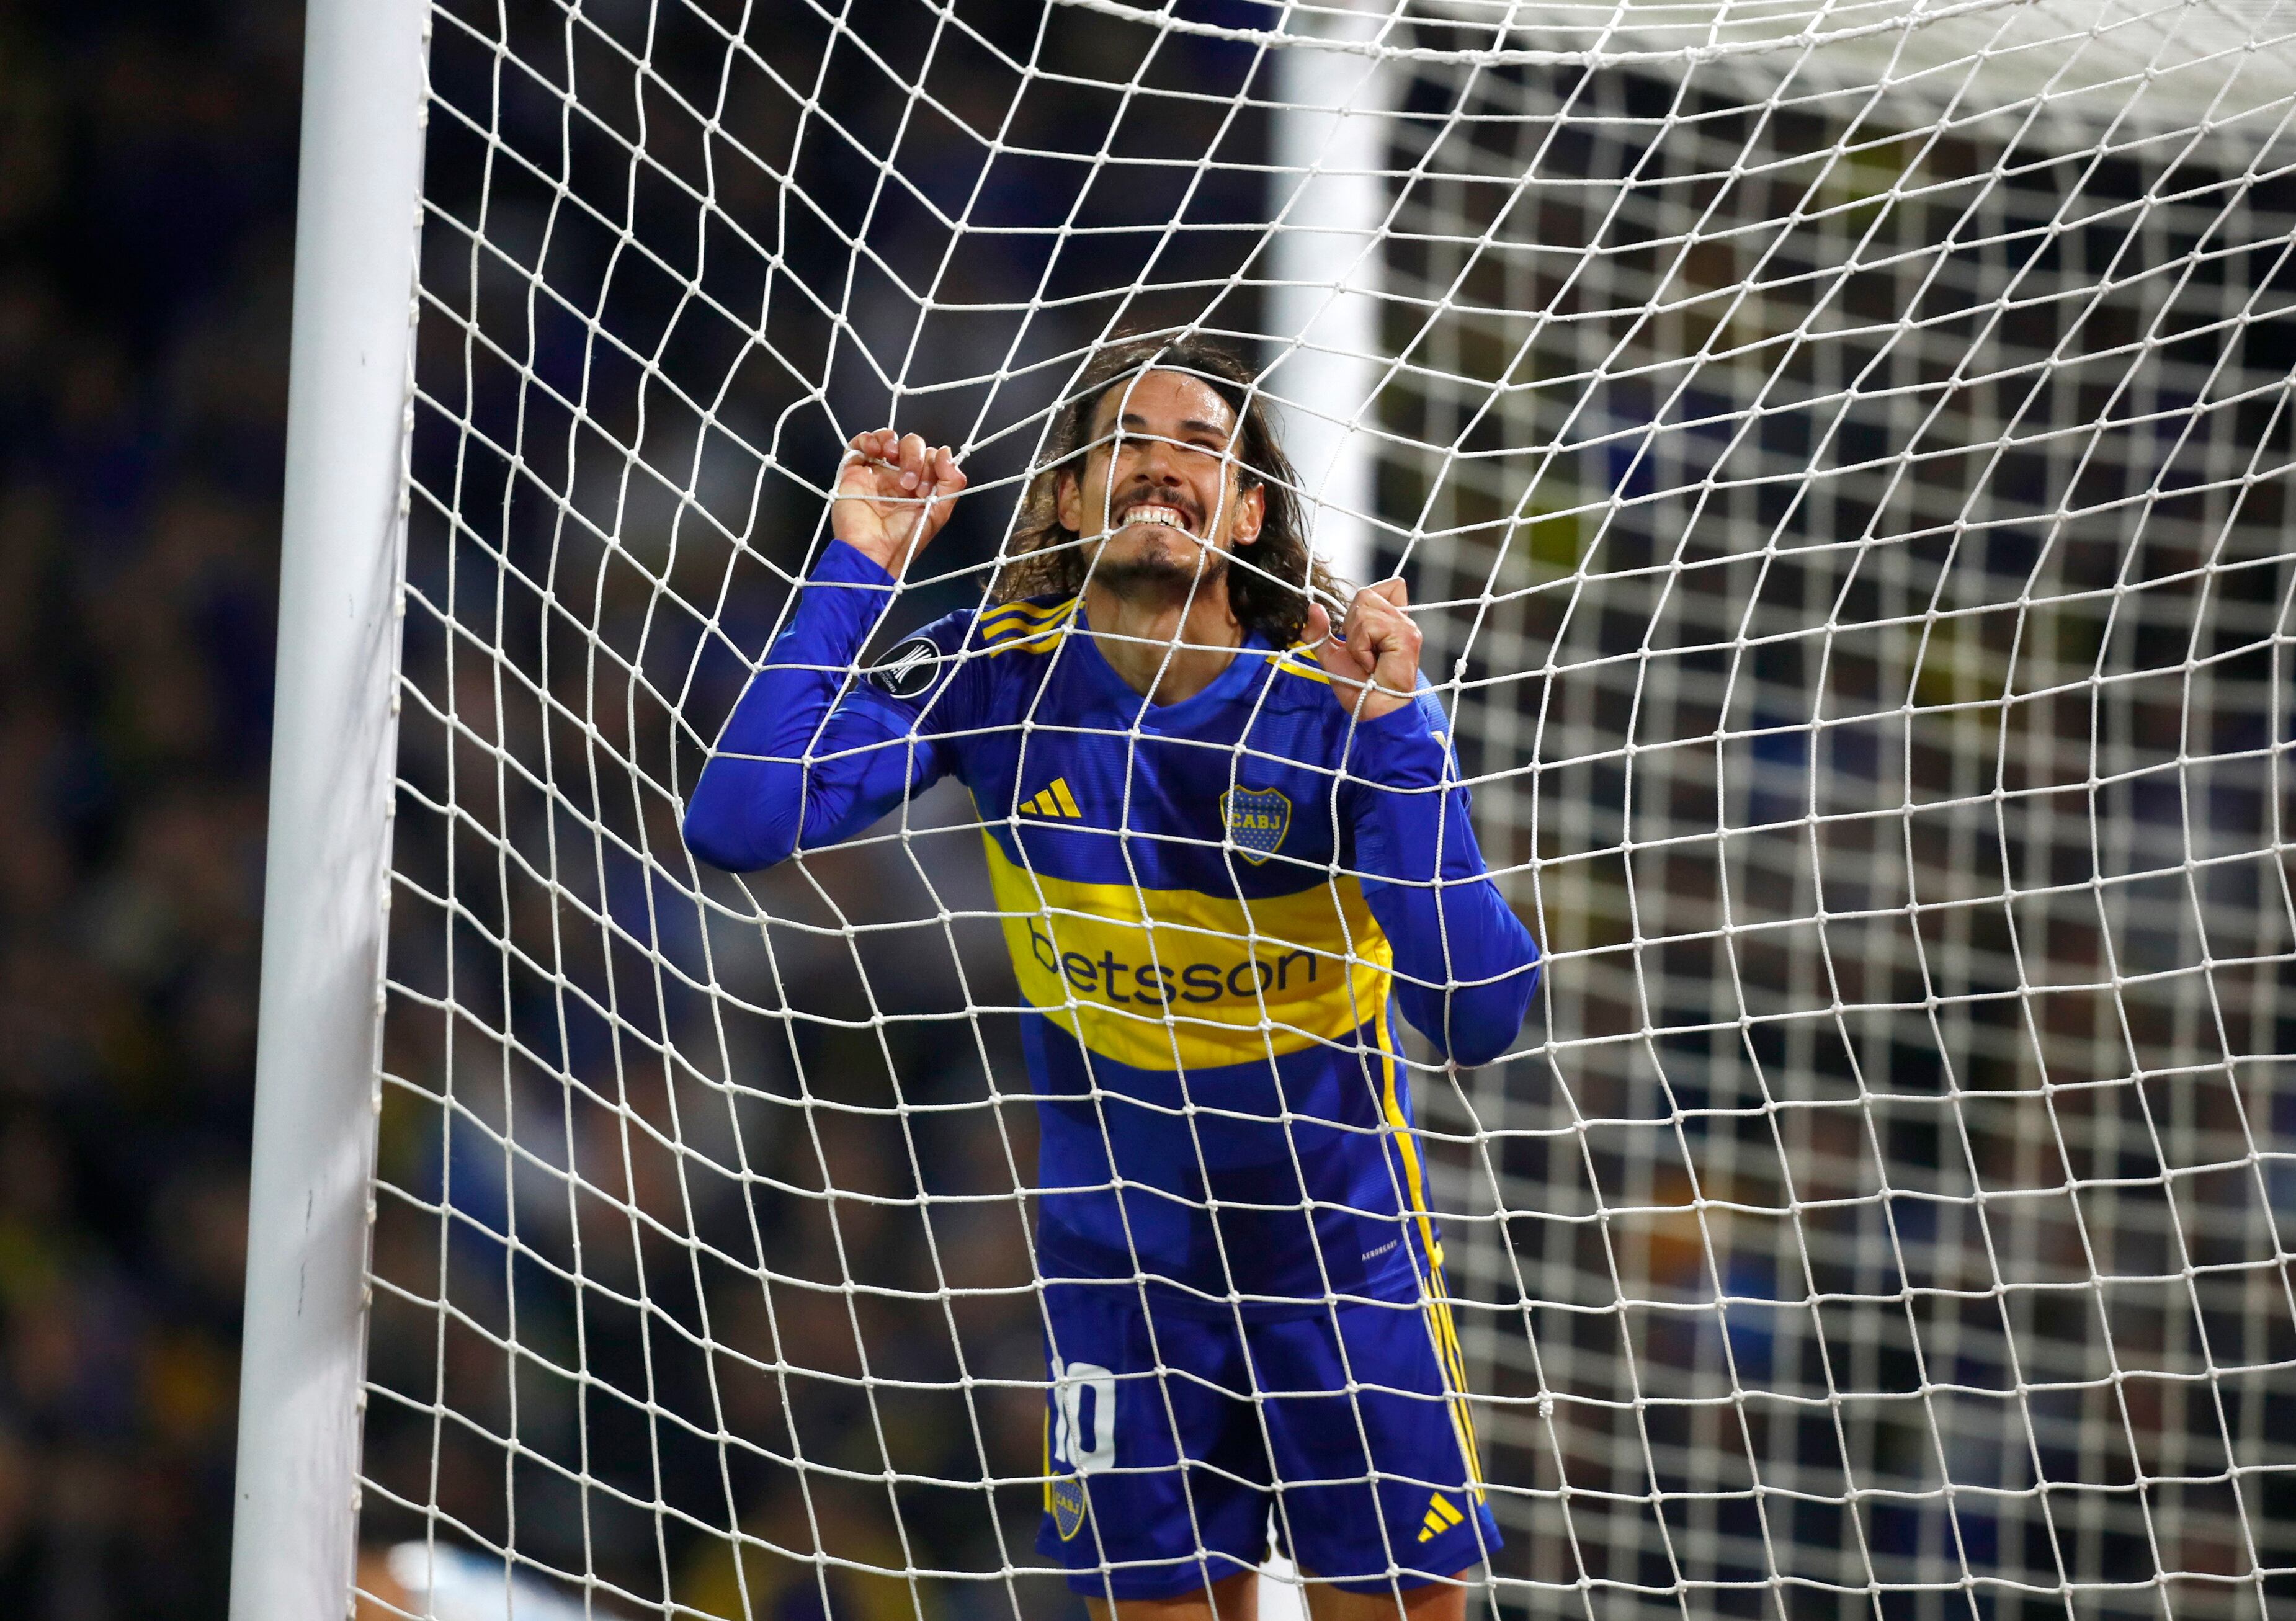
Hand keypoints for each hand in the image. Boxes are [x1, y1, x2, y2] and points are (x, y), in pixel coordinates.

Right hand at [831, 429, 966, 575]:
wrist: (872, 550)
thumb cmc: (905, 538)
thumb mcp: (938, 512)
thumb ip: (951, 483)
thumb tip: (946, 452)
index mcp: (919, 485)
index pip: (930, 457)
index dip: (932, 464)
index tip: (925, 487)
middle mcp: (899, 476)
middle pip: (911, 445)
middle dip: (914, 456)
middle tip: (908, 483)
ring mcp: (877, 472)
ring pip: (888, 439)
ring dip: (893, 441)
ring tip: (891, 456)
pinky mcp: (854, 471)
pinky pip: (860, 443)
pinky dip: (869, 438)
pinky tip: (876, 450)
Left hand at [1304, 578, 1421, 722]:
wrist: (1372, 709)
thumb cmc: (1357, 685)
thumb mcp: (1331, 653)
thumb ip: (1320, 630)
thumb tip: (1313, 607)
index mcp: (1390, 619)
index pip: (1387, 585)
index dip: (1364, 602)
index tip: (1358, 632)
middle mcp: (1401, 619)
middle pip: (1365, 594)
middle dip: (1351, 623)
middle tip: (1359, 651)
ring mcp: (1406, 626)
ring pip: (1364, 608)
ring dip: (1354, 639)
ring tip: (1365, 660)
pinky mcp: (1406, 636)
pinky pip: (1369, 626)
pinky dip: (1360, 647)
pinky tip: (1370, 664)